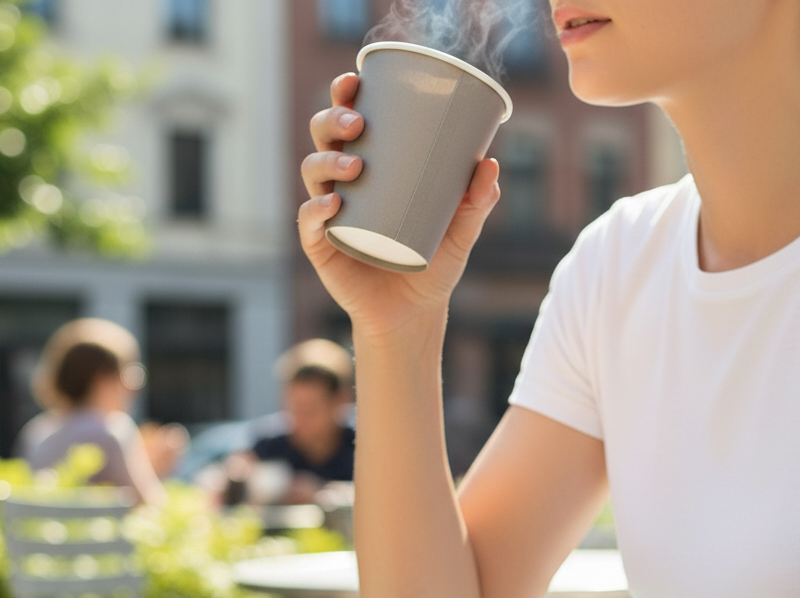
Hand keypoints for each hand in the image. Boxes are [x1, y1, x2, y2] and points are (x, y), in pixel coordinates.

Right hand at [299, 73, 500, 339]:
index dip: (344, 96)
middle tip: (358, 123)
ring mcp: (328, 216)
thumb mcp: (460, 233)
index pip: (349, 123)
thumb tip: (490, 164)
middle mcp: (342, 186)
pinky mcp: (322, 248)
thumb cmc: (433, 265)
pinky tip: (332, 205)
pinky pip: (310, 223)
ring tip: (355, 165)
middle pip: (323, 138)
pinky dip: (316, 211)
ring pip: (313, 173)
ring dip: (328, 160)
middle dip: (333, 120)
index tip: (355, 79)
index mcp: (369, 168)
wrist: (414, 316)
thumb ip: (476, 202)